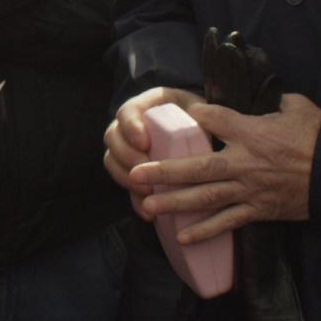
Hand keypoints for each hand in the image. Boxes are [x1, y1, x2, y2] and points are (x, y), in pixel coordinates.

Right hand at [104, 86, 206, 219]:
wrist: (197, 129)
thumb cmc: (198, 117)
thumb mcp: (198, 110)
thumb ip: (201, 116)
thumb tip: (208, 122)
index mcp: (144, 106)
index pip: (127, 112)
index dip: (131, 127)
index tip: (144, 142)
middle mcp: (128, 126)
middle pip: (112, 138)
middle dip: (126, 157)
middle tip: (144, 171)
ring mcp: (126, 149)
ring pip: (112, 161)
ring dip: (126, 178)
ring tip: (147, 192)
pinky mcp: (133, 172)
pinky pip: (125, 186)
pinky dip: (135, 201)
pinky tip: (148, 213)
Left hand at [128, 93, 320, 244]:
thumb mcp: (298, 108)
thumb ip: (274, 100)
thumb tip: (262, 93)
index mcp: (252, 132)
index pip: (213, 119)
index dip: (193, 115)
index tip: (175, 112)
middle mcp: (245, 162)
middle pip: (197, 167)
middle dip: (164, 172)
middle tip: (136, 175)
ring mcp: (250, 189)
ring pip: (205, 198)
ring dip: (174, 204)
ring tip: (146, 206)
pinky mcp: (259, 210)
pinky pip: (227, 223)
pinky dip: (204, 231)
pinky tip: (181, 237)